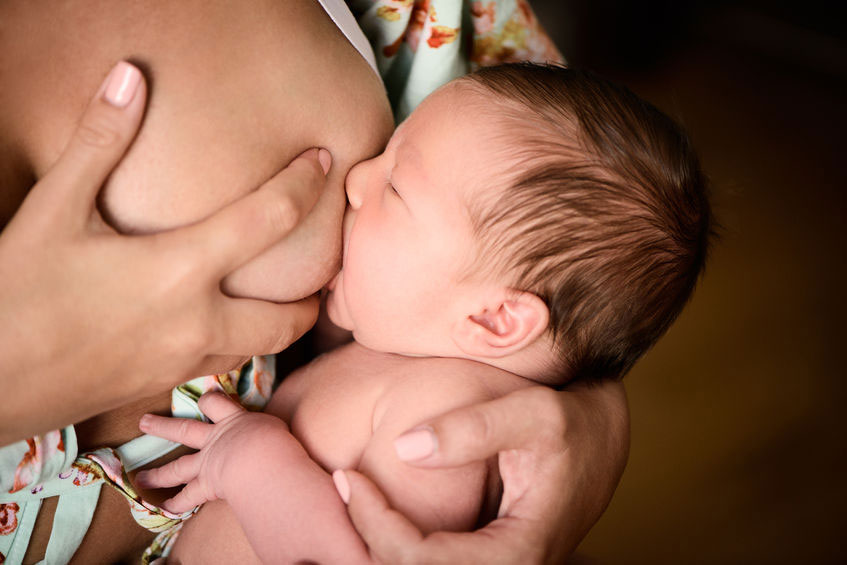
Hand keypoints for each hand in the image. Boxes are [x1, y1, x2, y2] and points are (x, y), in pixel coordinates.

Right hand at [0, 62, 329, 444]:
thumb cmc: (16, 293)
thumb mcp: (53, 209)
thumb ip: (98, 141)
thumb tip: (129, 77)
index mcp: (179, 270)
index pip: (268, 220)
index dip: (303, 186)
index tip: (325, 164)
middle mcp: (197, 321)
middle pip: (290, 314)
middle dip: (317, 291)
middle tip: (328, 264)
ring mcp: (183, 360)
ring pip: (262, 348)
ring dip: (285, 323)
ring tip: (289, 297)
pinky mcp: (163, 383)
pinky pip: (223, 364)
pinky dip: (243, 343)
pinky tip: (226, 323)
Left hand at [135, 392, 288, 512]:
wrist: (262, 460)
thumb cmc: (275, 440)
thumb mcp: (274, 425)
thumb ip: (268, 428)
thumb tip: (274, 433)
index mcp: (233, 421)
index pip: (216, 404)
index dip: (209, 400)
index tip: (203, 398)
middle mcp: (214, 440)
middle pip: (184, 430)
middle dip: (162, 427)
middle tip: (143, 422)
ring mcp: (207, 464)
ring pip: (177, 468)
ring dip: (157, 474)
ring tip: (140, 477)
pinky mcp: (206, 485)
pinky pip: (188, 497)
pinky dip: (176, 504)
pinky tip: (164, 509)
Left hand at [335, 382, 629, 563]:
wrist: (603, 434)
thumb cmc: (574, 421)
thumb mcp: (532, 413)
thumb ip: (472, 428)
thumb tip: (403, 448)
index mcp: (517, 553)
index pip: (420, 560)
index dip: (373, 522)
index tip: (346, 476)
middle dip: (367, 537)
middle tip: (340, 485)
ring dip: (380, 542)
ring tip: (352, 495)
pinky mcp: (491, 554)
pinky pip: (435, 560)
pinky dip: (399, 539)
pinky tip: (378, 505)